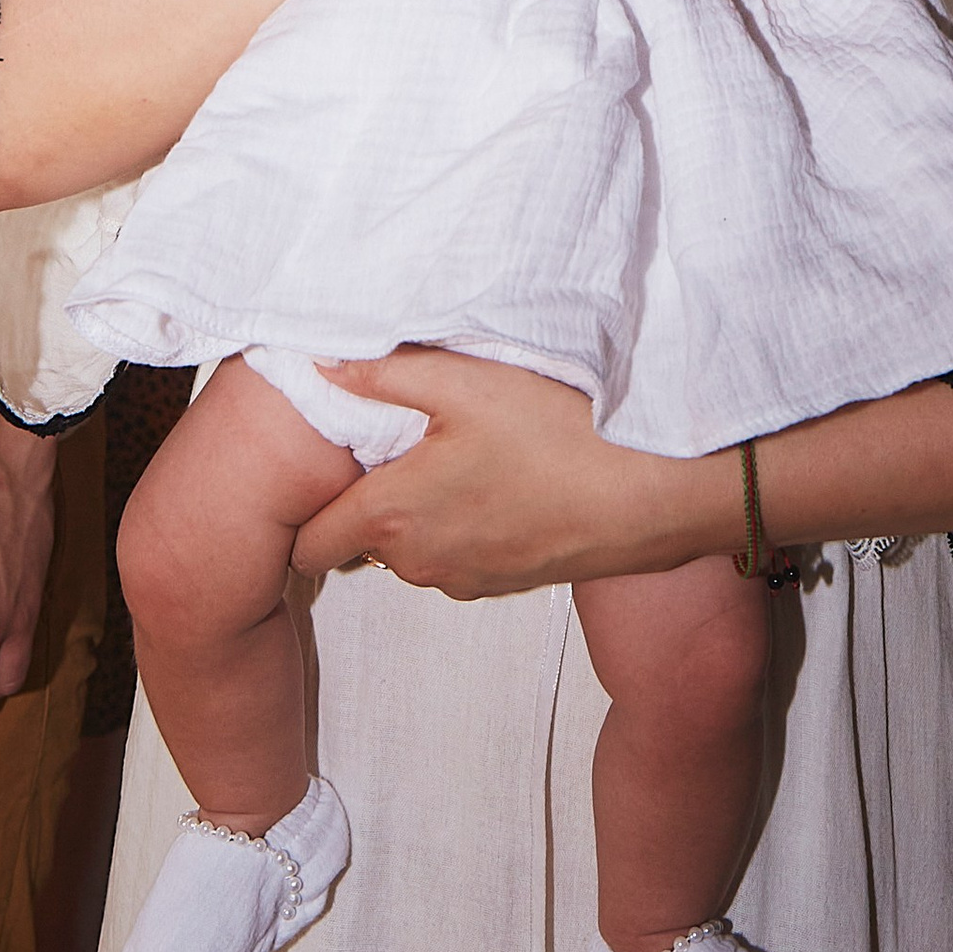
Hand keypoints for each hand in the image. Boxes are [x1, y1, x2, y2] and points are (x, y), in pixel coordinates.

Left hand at [293, 352, 726, 597]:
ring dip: (416, 512)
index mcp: (393, 516)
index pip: (308, 543)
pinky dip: (459, 525)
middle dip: (364, 501)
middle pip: (359, 542)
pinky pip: (455, 557)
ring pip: (410, 550)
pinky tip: (494, 480)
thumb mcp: (464, 382)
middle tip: (394, 443)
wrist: (650, 494)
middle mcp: (420, 563)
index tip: (317, 469)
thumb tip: (321, 366)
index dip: (302, 508)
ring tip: (452, 454)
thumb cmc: (557, 433)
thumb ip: (383, 375)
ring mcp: (464, 580)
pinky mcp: (504, 585)